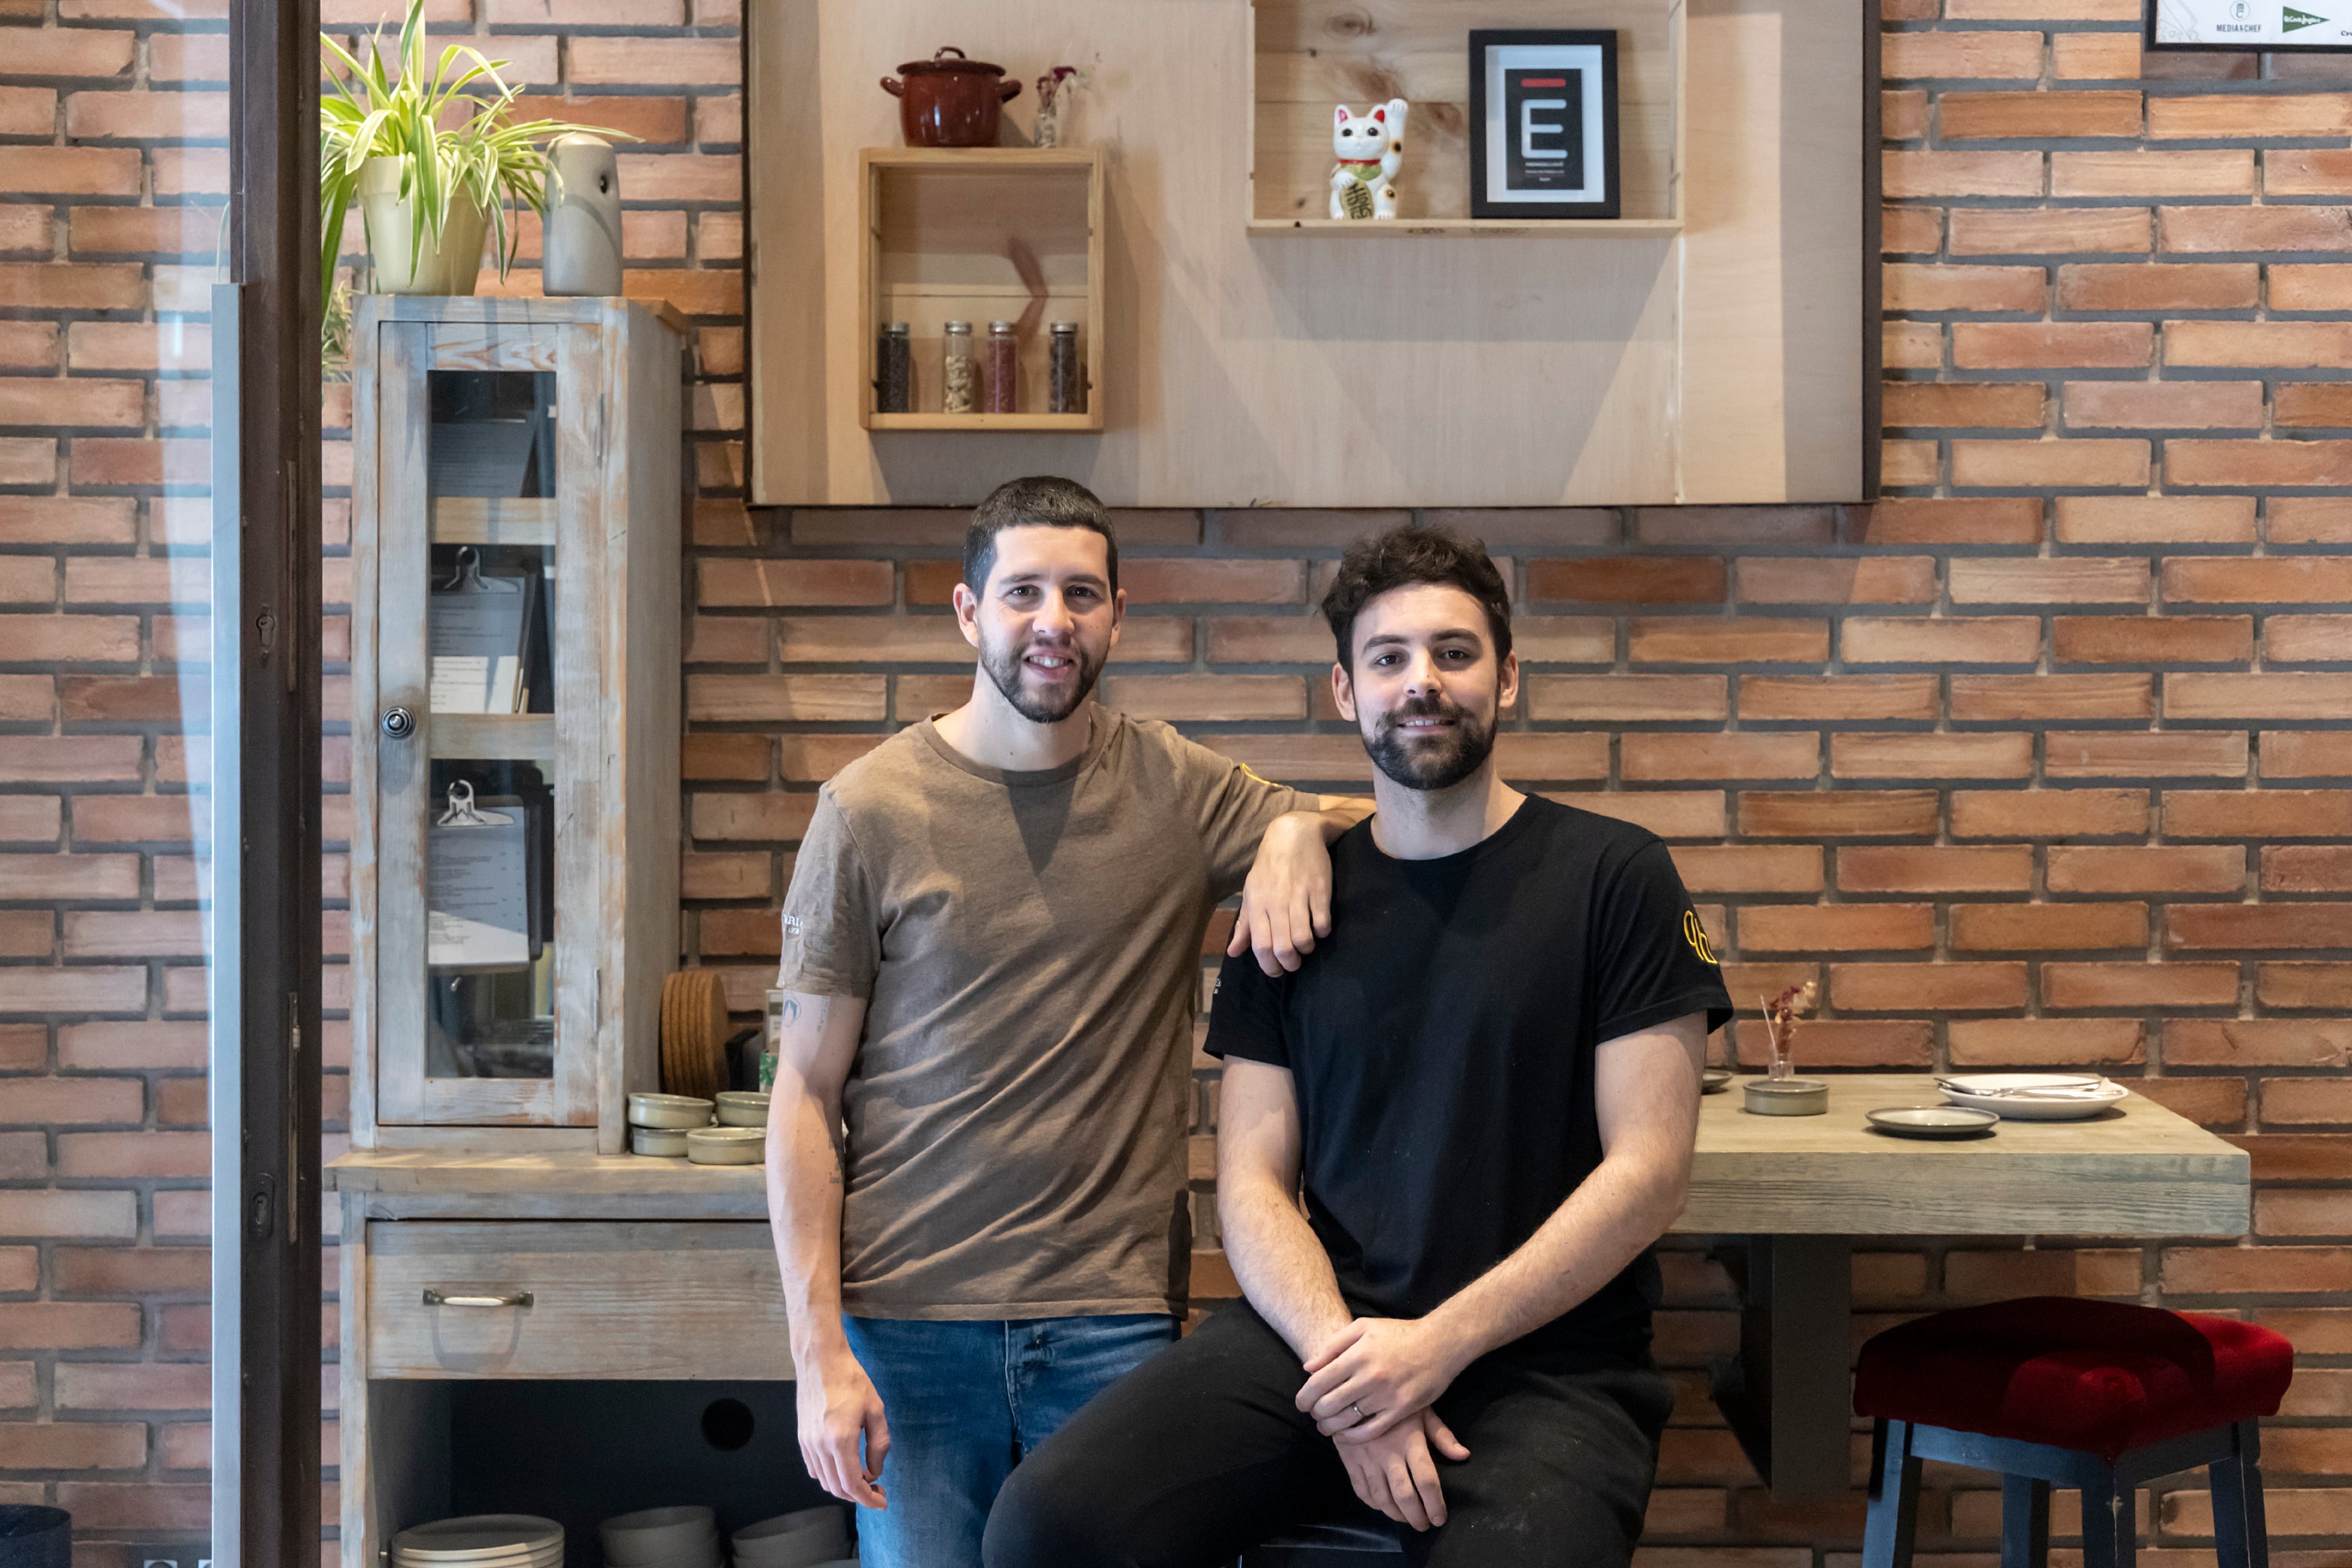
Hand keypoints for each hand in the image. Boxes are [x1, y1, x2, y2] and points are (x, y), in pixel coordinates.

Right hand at [795, 1342, 888, 1508]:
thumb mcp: (876, 1410)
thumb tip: (875, 1470)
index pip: (853, 1484)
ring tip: (863, 1476)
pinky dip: (830, 1475)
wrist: (821, 1360)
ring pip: (824, 1481)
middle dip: (859, 1495)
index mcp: (840, 1440)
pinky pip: (814, 1468)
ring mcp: (807, 1443)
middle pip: (837, 1488)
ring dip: (844, 1486)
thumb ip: (878, 1444)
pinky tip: (844, 1465)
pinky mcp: (801, 1438)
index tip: (882, 1501)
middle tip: (877, 1489)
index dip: (868, 1499)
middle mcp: (819, 1445)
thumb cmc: (850, 1379)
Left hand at [1231, 811, 1332, 975]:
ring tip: (1306, 946)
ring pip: (1303, 939)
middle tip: (1294, 963)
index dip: (1269, 966)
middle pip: (1283, 948)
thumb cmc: (1269, 868)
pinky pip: (1322, 923)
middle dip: (1290, 964)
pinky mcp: (1320, 891)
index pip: (1261, 946)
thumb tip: (1233, 953)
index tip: (1277, 971)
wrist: (1293, 836)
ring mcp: (1299, 897)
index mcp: (1258, 904)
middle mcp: (1277, 903)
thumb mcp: (1251, 892)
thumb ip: (1244, 925)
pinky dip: (1322, 932)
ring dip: (1306, 949)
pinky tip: (1319, 927)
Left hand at [1298, 1317, 1469, 1442]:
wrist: (1440, 1343)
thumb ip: (1334, 1346)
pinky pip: (1370, 1430)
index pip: (1319, 1382)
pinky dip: (1353, 1437)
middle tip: (1314, 1415)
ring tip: (1326, 1426)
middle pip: (1329, 1404)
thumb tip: (1309, 1368)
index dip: (1304, 1397)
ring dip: (1331, 1426)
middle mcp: (1370, 1377)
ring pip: (1347, 1420)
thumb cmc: (1399, 1333)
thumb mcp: (1363, 1328)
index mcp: (1357, 1355)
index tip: (1300, 1404)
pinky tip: (1345, 1436)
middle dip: (1315, 1413)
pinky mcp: (1401, 1410)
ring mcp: (1386, 1395)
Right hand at [1334, 1409, 1470, 1531]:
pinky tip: (1383, 1506)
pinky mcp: (1350, 1461)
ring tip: (1406, 1519)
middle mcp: (1388, 1454)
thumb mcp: (1421, 1410)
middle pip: (1404, 1496)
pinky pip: (1362, 1491)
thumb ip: (1442, 1435)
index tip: (1440, 1518)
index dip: (1435, 1504)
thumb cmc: (1393, 1399)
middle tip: (1424, 1525)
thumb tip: (1464, 1456)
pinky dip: (1374, 1504)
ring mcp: (1367, 1459)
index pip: (1426, 1480)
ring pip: (1382, 1499)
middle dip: (1417, 1517)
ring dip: (1396, 1515)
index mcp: (1410, 1442)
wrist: (1351, 1390)